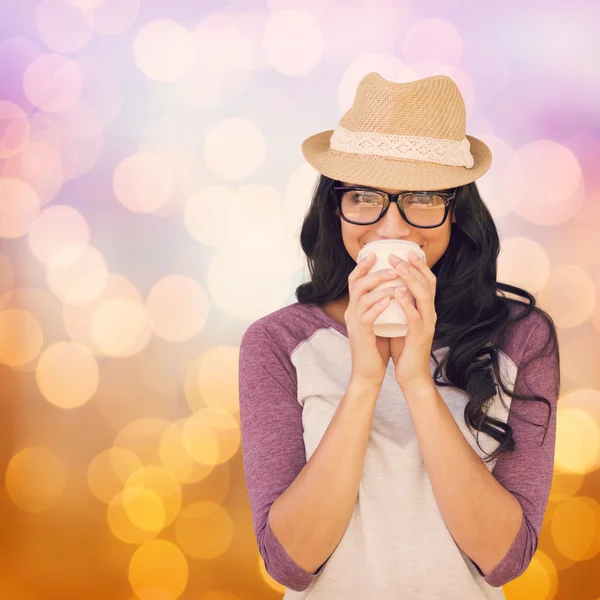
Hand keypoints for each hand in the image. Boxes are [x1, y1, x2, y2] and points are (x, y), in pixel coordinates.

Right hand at [344, 253, 401, 384]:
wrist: (368, 374)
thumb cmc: (375, 348)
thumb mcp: (377, 322)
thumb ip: (380, 306)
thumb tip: (395, 288)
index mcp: (354, 309)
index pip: (354, 281)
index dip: (362, 266)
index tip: (375, 254)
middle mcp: (351, 313)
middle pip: (356, 284)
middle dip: (374, 273)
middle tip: (392, 267)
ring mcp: (354, 324)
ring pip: (362, 298)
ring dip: (380, 288)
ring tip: (396, 283)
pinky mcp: (360, 336)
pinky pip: (367, 317)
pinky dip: (378, 306)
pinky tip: (389, 300)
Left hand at [386, 251, 436, 388]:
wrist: (411, 375)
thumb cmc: (404, 348)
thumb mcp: (403, 322)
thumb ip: (401, 306)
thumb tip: (389, 289)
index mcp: (426, 310)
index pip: (428, 282)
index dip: (419, 266)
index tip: (406, 252)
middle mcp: (430, 313)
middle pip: (428, 283)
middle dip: (412, 267)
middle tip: (395, 255)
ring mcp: (427, 324)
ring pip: (424, 296)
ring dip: (410, 279)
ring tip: (397, 267)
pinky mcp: (420, 336)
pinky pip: (415, 316)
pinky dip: (407, 303)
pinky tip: (397, 293)